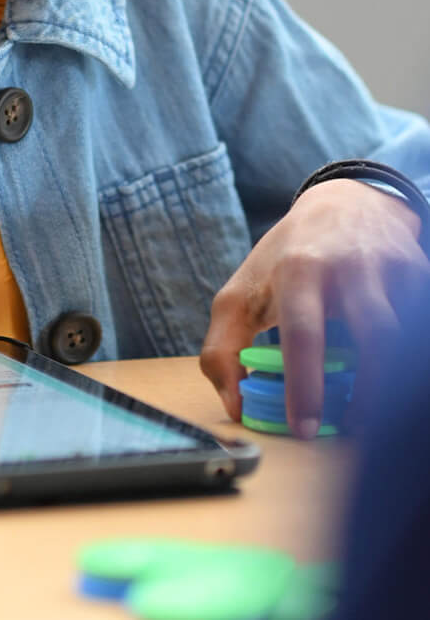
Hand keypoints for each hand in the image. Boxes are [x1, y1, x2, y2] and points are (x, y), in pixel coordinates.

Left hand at [199, 180, 429, 436]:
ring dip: (393, 380)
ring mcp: (393, 269)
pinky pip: (422, 326)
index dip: (304, 385)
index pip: (304, 332)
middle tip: (353, 429)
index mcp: (299, 269)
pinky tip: (393, 373)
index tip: (303, 427)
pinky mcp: (420, 274)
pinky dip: (409, 357)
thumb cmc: (287, 258)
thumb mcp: (242, 292)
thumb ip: (224, 347)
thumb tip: (235, 406)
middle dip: (371, 390)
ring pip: (406, 337)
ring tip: (373, 410)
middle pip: (376, 335)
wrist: (344, 204)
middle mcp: (350, 266)